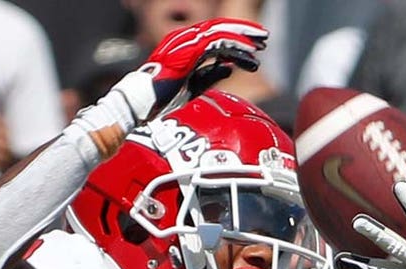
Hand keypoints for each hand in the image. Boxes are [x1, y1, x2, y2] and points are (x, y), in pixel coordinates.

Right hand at [111, 18, 267, 124]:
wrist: (141, 104)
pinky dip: (235, 48)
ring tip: (261, 45)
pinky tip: (249, 55)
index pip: (214, 34)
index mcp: (184, 45)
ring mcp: (184, 42)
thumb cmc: (161, 97)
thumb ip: (210, 75)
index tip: (254, 46)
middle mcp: (184, 38)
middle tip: (264, 38)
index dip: (236, 37)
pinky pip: (216, 44)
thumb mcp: (192, 86)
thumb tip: (230, 68)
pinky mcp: (187, 51)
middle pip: (220, 27)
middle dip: (244, 31)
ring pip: (220, 33)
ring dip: (243, 38)